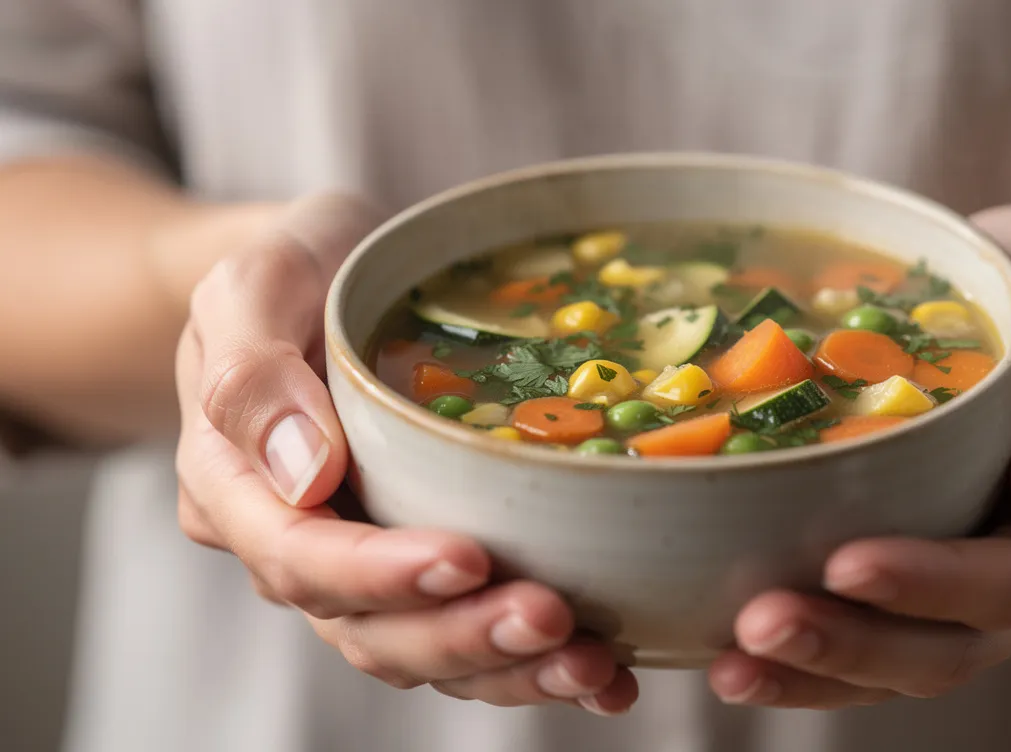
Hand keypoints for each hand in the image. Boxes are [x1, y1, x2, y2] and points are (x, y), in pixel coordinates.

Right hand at [174, 193, 636, 714]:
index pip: (300, 554)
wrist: (330, 274)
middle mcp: (295, 545)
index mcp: (237, 485)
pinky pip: (466, 629)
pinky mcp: (423, 565)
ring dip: (505, 666)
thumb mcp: (254, 282)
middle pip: (367, 626)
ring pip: (421, 650)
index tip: (469, 557)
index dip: (382, 573)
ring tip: (590, 661)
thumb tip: (305, 473)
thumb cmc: (294, 268)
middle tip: (552, 617)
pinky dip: (530, 662)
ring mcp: (361, 565)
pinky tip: (605, 670)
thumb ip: (252, 372)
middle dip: (462, 634)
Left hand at [709, 204, 1010, 706]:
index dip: (932, 583)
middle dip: (854, 644)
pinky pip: (876, 651)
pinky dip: (810, 668)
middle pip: (957, 646)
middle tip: (759, 624)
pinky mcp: (928, 593)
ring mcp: (985, 596)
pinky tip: (734, 663)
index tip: (844, 563)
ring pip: (909, 666)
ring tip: (731, 666)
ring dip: (819, 672)